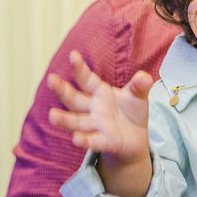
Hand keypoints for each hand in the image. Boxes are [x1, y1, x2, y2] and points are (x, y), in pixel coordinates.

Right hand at [48, 50, 152, 164]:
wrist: (136, 138)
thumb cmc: (131, 112)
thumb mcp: (138, 96)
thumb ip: (140, 86)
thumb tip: (145, 78)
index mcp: (100, 93)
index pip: (87, 80)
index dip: (80, 68)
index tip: (73, 55)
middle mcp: (93, 109)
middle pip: (75, 100)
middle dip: (63, 91)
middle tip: (51, 80)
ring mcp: (97, 126)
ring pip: (77, 122)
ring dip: (65, 120)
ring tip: (52, 116)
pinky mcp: (104, 142)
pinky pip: (93, 141)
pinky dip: (85, 140)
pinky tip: (75, 139)